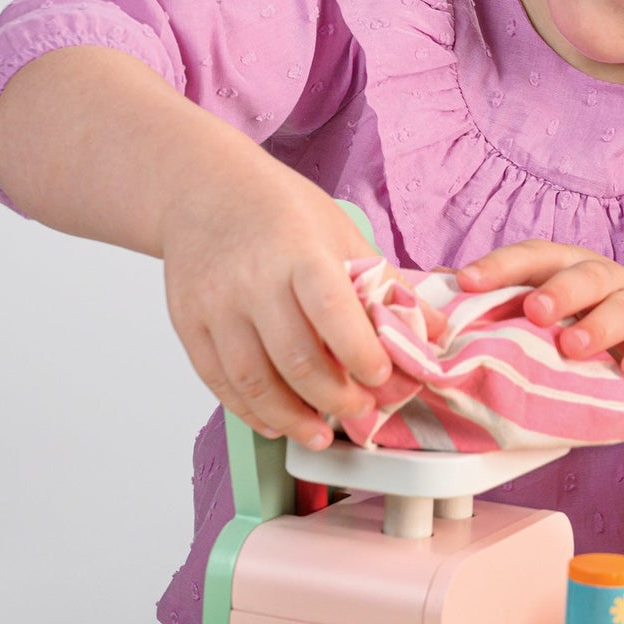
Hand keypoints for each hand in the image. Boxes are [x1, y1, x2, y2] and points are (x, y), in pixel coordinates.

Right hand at [159, 159, 393, 448]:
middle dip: (334, 397)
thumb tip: (435, 330)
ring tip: (320, 434)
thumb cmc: (280, 210)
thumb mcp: (340, 232)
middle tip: (360, 411)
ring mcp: (215, 306)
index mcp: (298, 254)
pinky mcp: (187, 323)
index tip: (382, 378)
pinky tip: (275, 422)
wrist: (204, 190)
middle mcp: (252, 281)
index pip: (332, 313)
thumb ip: (384, 284)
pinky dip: (249, 410)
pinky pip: (219, 381)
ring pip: (254, 381)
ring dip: (291, 418)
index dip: (360, 354)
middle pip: (295, 359)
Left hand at [457, 242, 623, 394]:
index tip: (467, 280)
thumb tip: (430, 288)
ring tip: (573, 347)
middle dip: (559, 291)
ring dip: (599, 325)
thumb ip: (494, 303)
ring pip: (623, 306)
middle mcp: (603, 278)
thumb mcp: (538, 314)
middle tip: (534, 311)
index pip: (532, 256)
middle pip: (584, 275)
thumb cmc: (578, 328)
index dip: (500, 266)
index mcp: (564, 268)